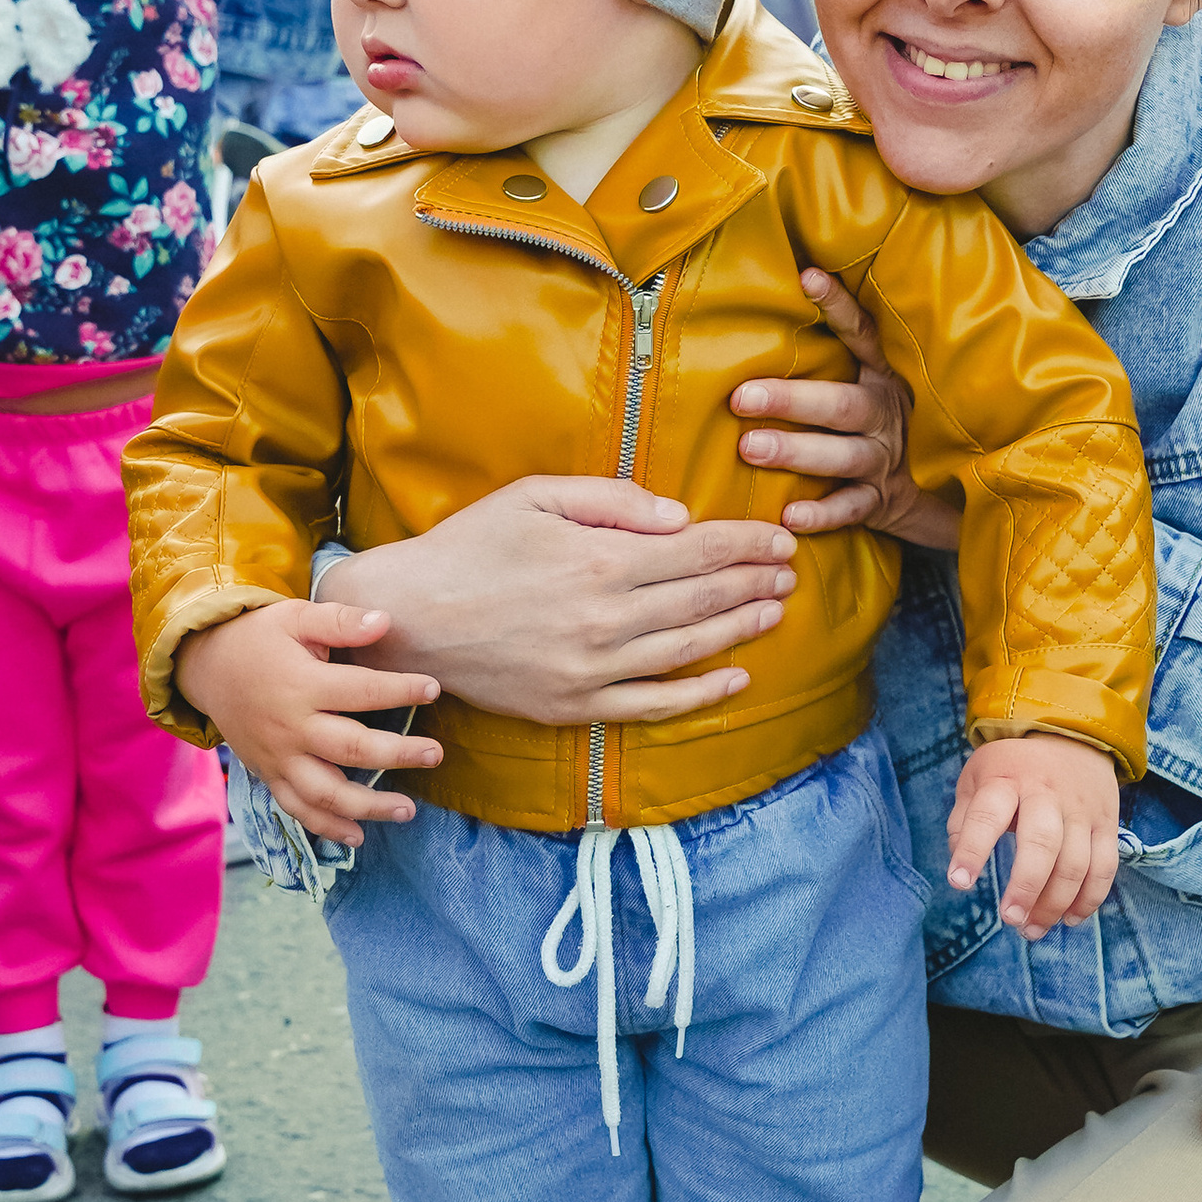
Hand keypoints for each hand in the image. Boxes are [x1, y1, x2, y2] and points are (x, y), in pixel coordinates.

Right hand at [176, 600, 441, 835]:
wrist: (205, 667)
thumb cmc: (258, 638)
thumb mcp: (295, 617)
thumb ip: (340, 621)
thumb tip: (386, 621)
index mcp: (301, 685)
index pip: (361, 691)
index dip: (401, 690)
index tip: (434, 688)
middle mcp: (291, 727)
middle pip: (351, 748)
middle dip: (397, 754)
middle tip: (435, 754)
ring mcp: (279, 758)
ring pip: (327, 793)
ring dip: (369, 806)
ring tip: (408, 809)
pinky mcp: (269, 775)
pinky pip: (297, 809)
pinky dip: (326, 828)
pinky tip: (358, 836)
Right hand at [312, 478, 800, 722]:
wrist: (410, 618)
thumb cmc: (469, 545)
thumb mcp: (535, 496)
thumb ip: (613, 501)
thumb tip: (680, 517)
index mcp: (600, 560)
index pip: (697, 550)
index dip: (745, 544)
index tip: (778, 538)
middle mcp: (606, 618)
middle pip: (702, 598)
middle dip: (754, 580)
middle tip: (791, 569)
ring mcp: (593, 668)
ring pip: (689, 649)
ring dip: (741, 628)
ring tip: (777, 610)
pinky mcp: (576, 705)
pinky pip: (654, 703)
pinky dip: (700, 693)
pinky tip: (735, 678)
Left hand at [731, 268, 955, 544]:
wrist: (927, 489)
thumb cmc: (874, 421)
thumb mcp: (867, 380)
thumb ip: (833, 354)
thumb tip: (783, 294)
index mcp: (883, 376)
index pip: (862, 334)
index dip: (838, 306)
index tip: (807, 277)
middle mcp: (885, 414)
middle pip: (840, 404)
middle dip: (790, 399)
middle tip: (741, 396)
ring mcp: (883, 458)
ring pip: (841, 455)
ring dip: (796, 452)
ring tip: (751, 448)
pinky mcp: (879, 500)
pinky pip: (849, 509)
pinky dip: (821, 515)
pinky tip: (789, 516)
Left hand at [946, 734, 1122, 934]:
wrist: (1071, 734)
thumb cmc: (1013, 767)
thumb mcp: (977, 778)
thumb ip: (963, 820)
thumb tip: (960, 868)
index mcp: (1006, 778)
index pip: (987, 815)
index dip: (972, 850)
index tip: (959, 883)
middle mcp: (1047, 792)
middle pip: (1042, 844)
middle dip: (1026, 886)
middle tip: (1010, 918)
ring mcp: (1081, 809)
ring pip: (1076, 863)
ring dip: (1055, 904)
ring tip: (1032, 929)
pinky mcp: (1106, 823)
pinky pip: (1104, 868)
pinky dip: (1089, 899)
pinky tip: (1069, 920)